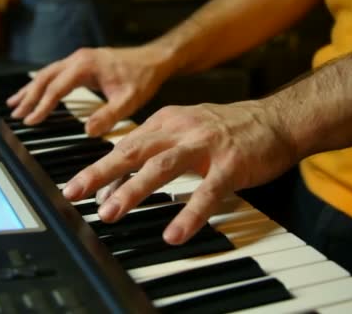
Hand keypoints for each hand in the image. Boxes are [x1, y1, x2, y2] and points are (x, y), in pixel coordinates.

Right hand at [6, 45, 174, 136]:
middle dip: (29, 97)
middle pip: (45, 78)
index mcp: (85, 66)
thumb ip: (108, 116)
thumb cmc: (142, 77)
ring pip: (47, 74)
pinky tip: (34, 93)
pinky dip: (41, 84)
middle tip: (16, 115)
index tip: (31, 121)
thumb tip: (88, 131)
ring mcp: (78, 59)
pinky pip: (55, 73)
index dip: (42, 106)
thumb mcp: (128, 100)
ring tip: (14, 104)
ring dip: (30, 89)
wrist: (154, 59)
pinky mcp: (81, 62)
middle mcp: (78, 59)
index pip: (56, 88)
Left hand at [62, 101, 297, 244]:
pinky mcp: (230, 165)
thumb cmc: (227, 129)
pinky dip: (189, 214)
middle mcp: (181, 130)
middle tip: (74, 193)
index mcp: (166, 121)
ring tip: (110, 212)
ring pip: (161, 168)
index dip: (101, 169)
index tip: (81, 190)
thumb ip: (153, 151)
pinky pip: (207, 193)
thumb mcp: (184, 131)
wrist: (277, 118)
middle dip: (100, 172)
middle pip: (133, 151)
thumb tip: (118, 182)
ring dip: (132, 191)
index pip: (126, 146)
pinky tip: (174, 234)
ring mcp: (205, 146)